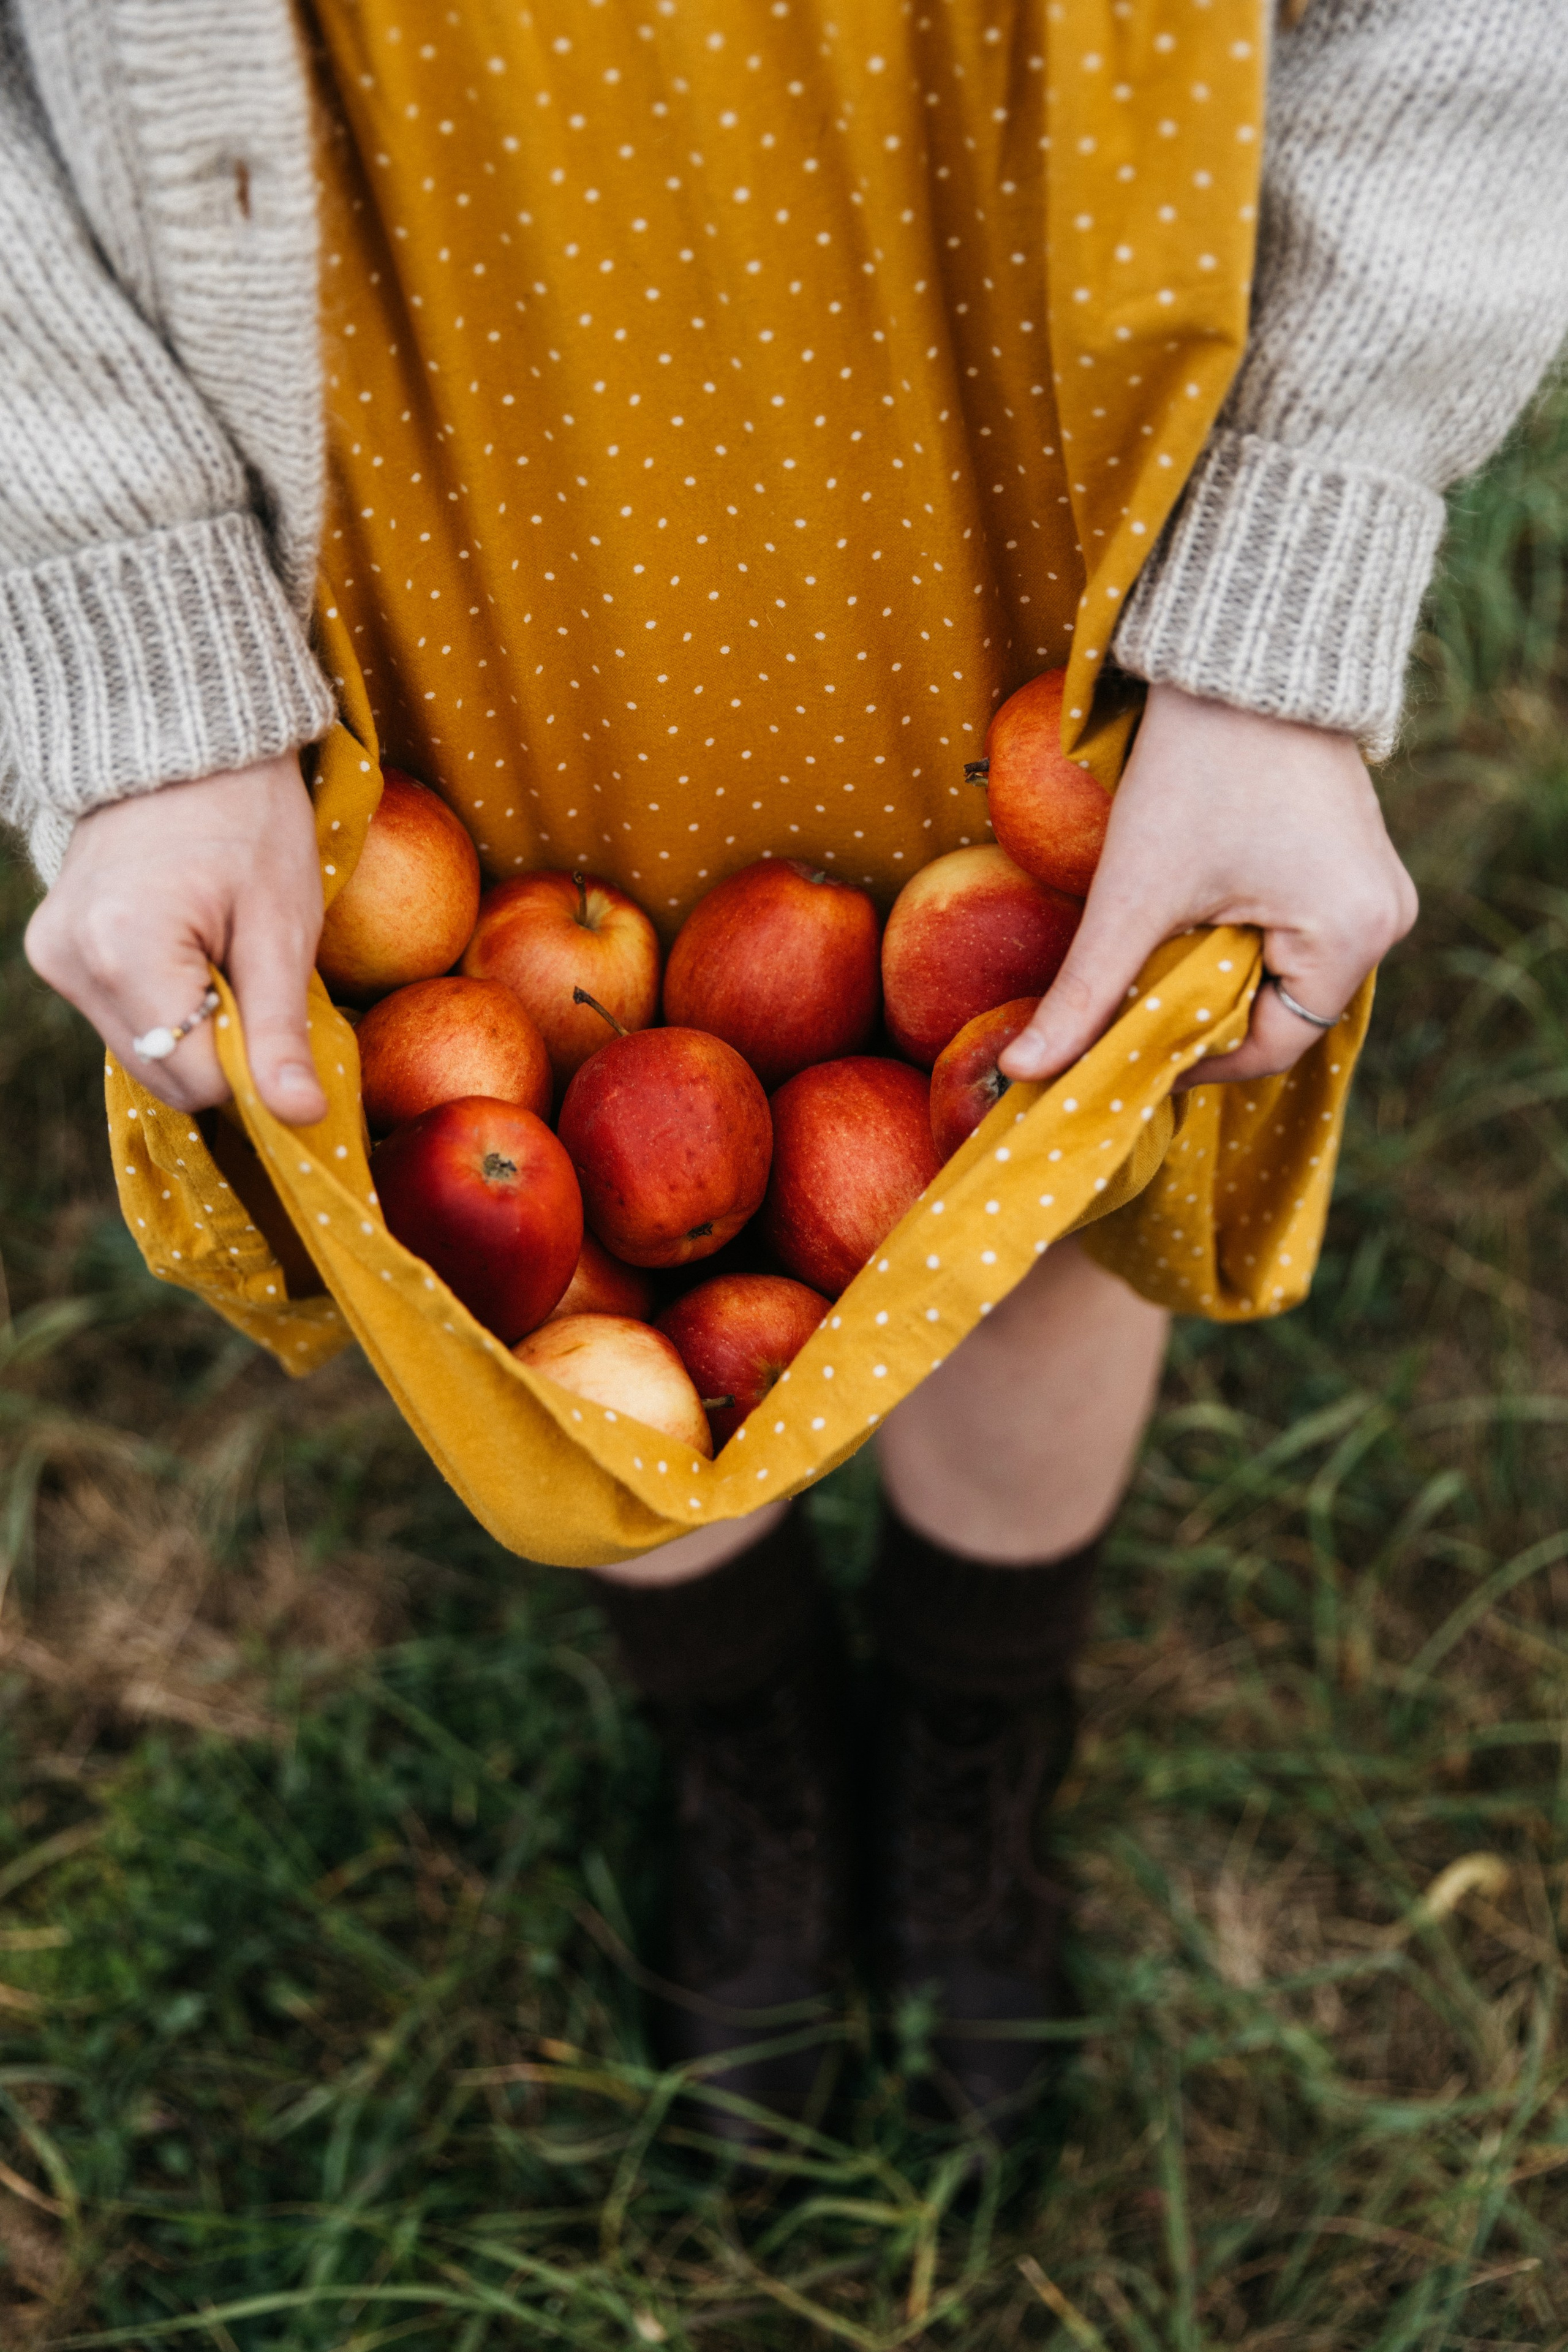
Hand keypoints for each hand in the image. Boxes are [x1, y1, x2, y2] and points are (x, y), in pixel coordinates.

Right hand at [25, 755, 328, 1124]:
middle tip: (250, 970)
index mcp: (122, 952)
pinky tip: (187, 948)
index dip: (251, 1065)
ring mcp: (52, 956)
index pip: (195, 1079)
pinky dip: (166, 1003)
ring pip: (142, 1050)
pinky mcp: (53, 950)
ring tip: (217, 947)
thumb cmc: (249, 820)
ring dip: (194, 1025)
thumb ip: (281, 1030)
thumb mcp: (281, 925)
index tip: (276, 1007)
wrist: (185, 740)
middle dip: (220, 1047)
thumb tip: (299, 1118)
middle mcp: (68, 962)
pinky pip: (123, 1017)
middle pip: (162, 1073)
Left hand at [998, 683, 1417, 1091]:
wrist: (1241, 657)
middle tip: (1128, 994)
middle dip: (1198, 1012)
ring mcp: (1377, 892)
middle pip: (1276, 1014)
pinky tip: (1191, 913)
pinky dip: (1239, 939)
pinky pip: (1295, 935)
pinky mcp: (1355, 866)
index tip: (1121, 1046)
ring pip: (1281, 976)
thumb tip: (1023, 1072)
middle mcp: (1385, 924)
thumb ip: (1085, 992)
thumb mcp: (1135, 892)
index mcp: (1350, 938)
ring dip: (1214, 973)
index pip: (1267, 1048)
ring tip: (1158, 942)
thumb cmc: (1195, 768)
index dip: (1187, 1057)